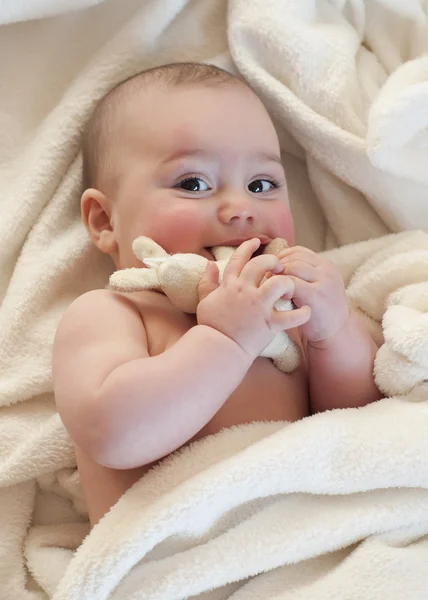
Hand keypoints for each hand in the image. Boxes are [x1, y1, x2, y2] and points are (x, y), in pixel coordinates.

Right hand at [196, 239, 310, 358]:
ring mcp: (258, 307)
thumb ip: (207, 282)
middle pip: (262, 265)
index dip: (248, 248)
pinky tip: (307, 311)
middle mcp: (245, 291)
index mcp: (230, 285)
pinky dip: (301, 314)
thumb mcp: (204, 300)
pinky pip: (290, 317)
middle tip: (279, 266)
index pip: (239, 259)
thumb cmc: (211, 326)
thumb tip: (209, 265)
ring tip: (290, 288)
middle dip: (272, 261)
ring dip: (287, 283)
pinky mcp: (268, 324)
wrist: (217, 348)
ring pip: (279, 284)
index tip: (257, 242)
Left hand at [276, 246, 349, 346]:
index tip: (272, 269)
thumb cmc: (320, 311)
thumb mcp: (316, 286)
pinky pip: (292, 283)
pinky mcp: (316, 296)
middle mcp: (327, 271)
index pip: (299, 251)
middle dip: (278, 266)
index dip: (282, 257)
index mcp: (326, 266)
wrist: (335, 333)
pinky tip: (279, 297)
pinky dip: (282, 287)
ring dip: (278, 275)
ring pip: (293, 267)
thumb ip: (303, 274)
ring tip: (272, 287)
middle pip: (295, 258)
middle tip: (267, 278)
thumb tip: (275, 264)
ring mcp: (323, 282)